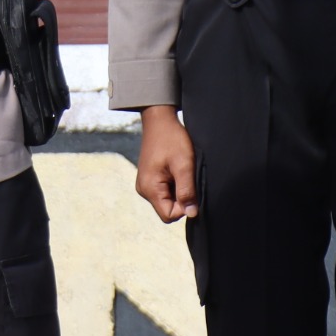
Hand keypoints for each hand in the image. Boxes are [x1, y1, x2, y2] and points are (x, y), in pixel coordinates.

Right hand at [136, 105, 199, 223]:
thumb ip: (187, 191)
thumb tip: (192, 214)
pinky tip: (176, 170)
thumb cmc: (172, 139)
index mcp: (150, 189)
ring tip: (181, 171)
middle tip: (187, 177)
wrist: (159, 120)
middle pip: (168, 209)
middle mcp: (144, 190)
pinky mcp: (149, 179)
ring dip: (178, 190)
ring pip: (167, 200)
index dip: (184, 207)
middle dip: (182, 198)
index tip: (191, 188)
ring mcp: (145, 185)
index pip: (169, 215)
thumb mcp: (184, 165)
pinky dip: (174, 184)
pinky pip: (164, 192)